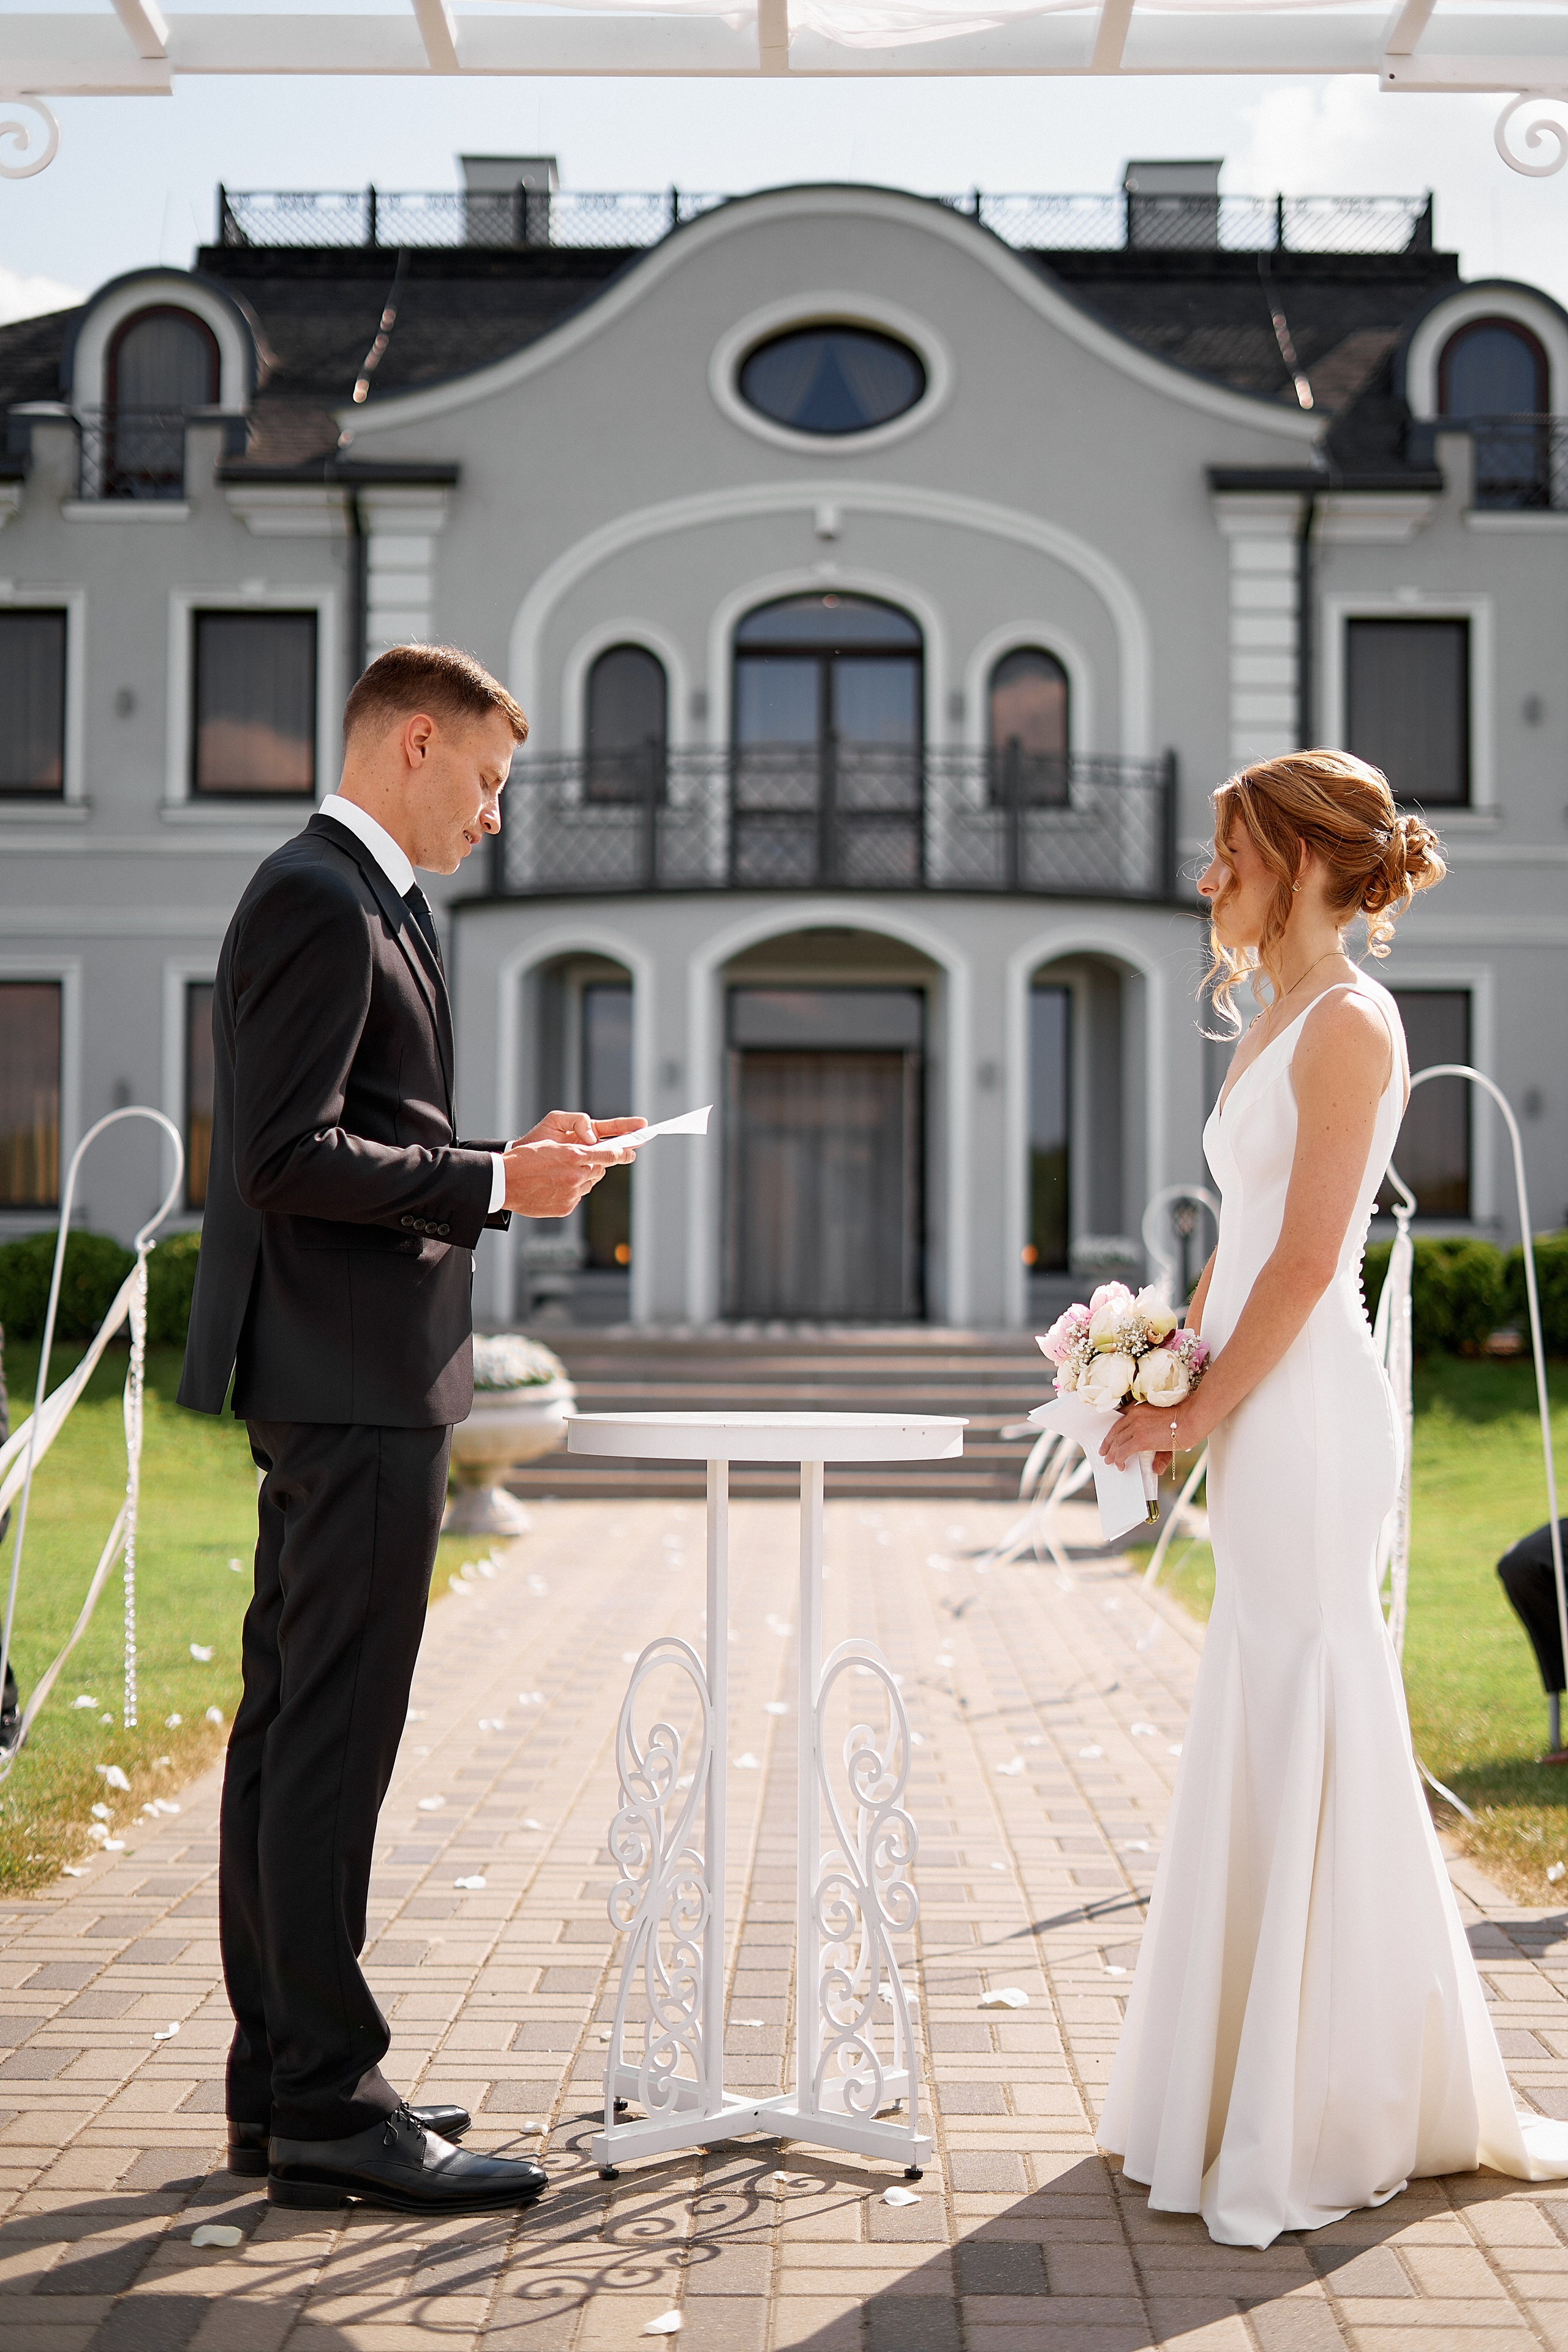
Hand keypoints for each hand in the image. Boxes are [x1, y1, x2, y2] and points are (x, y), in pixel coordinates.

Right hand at [501, 1110, 643, 1218]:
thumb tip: (592, 1157)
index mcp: (573, 1157)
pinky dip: (571, 1192)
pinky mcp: (565, 1208)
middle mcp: (575, 1176)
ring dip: (582, 1179)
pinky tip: (555, 1187)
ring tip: (561, 1175)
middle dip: (595, 1165)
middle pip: (599, 1170)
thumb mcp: (551, 1146)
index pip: (607, 1155)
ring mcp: (571, 1194)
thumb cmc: (524, 1160)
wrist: (504, 1183)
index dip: (621, 1154)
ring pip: (588, 1184)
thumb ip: (575, 1151)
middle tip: (583, 1162)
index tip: (630, 1153)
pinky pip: (577, 1197)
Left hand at [1100, 1400, 1187, 1476]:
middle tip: (1104, 1452)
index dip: (1113, 1432)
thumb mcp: (1166, 1430)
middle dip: (1108, 1443)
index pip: (1121, 1420)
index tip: (1110, 1439)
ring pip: (1117, 1442)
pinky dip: (1119, 1459)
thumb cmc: (1184, 1422)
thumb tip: (1156, 1469)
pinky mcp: (1140, 1439)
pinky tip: (1120, 1465)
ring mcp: (1136, 1427)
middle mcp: (1135, 1416)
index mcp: (1139, 1409)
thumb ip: (1159, 1451)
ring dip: (1111, 1453)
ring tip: (1109, 1461)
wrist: (1190, 1420)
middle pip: (1116, 1431)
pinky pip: (1123, 1451)